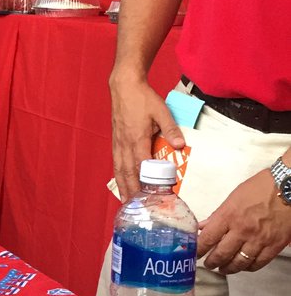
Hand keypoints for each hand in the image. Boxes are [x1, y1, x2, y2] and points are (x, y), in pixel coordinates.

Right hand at [110, 77, 184, 199]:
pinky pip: (116, 163)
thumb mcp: (161, 111)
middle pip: (129, 173)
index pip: (143, 165)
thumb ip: (171, 129)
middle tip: (137, 209)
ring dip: (124, 188)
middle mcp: (125, 144)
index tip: (153, 196)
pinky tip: (122, 183)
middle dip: (133, 192)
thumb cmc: (143, 98)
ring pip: (120, 170)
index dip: (147, 182)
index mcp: (137, 138)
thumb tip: (180, 146)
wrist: (124, 86)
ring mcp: (118, 143)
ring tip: (127, 203)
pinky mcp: (116, 141)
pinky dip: (119, 177)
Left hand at [197, 169, 290, 273]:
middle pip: (222, 254)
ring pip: (239, 262)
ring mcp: (259, 240)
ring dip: (229, 268)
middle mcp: (242, 230)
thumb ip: (218, 214)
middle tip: (208, 265)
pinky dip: (249, 268)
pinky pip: (258, 263)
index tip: (194, 255)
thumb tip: (203, 226)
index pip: (208, 238)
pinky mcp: (274, 246)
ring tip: (223, 269)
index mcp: (229, 216)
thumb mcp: (233, 197)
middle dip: (212, 262)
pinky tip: (244, 267)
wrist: (288, 187)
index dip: (199, 250)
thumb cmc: (260, 187)